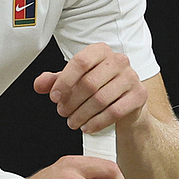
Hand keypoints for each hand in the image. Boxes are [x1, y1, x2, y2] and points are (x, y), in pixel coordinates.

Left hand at [33, 42, 147, 133]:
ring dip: (82, 115)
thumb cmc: (99, 88)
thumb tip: (39, 84)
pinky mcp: (139, 95)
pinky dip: (97, 122)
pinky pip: (114, 111)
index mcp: (100, 50)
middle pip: (89, 83)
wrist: (126, 103)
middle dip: (72, 102)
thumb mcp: (74, 82)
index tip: (54, 98)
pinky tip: (87, 127)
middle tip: (63, 113)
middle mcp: (119, 60)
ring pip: (101, 99)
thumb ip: (55, 81)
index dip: (64, 82)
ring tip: (73, 122)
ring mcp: (131, 77)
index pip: (80, 62)